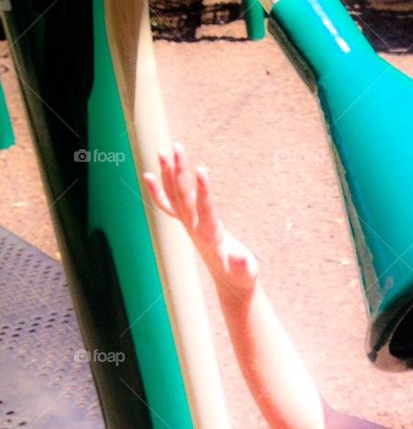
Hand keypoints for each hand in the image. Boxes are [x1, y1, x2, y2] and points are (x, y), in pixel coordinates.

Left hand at [143, 142, 258, 298]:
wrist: (229, 282)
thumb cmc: (242, 275)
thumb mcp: (247, 271)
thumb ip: (243, 264)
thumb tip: (241, 257)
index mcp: (210, 237)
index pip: (205, 210)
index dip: (204, 191)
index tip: (201, 169)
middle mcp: (194, 228)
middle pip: (183, 197)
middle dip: (179, 172)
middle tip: (177, 147)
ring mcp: (189, 226)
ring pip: (174, 196)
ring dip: (167, 173)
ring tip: (163, 149)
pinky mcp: (189, 224)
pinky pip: (169, 206)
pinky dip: (158, 191)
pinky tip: (148, 175)